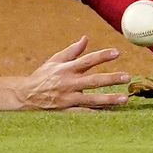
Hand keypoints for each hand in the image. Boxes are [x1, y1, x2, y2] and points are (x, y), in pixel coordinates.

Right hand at [15, 36, 129, 110]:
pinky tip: (111, 114)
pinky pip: (84, 113)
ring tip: (125, 98)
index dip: (102, 56)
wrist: (25, 95)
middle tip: (127, 77)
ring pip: (91, 99)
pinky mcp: (66, 111)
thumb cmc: (43, 76)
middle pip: (93, 80)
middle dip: (111, 79)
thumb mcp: (55, 61)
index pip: (87, 60)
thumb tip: (86, 38)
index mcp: (66, 69)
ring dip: (109, 99)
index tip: (117, 52)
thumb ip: (72, 51)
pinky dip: (97, 114)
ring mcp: (68, 98)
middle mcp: (68, 83)